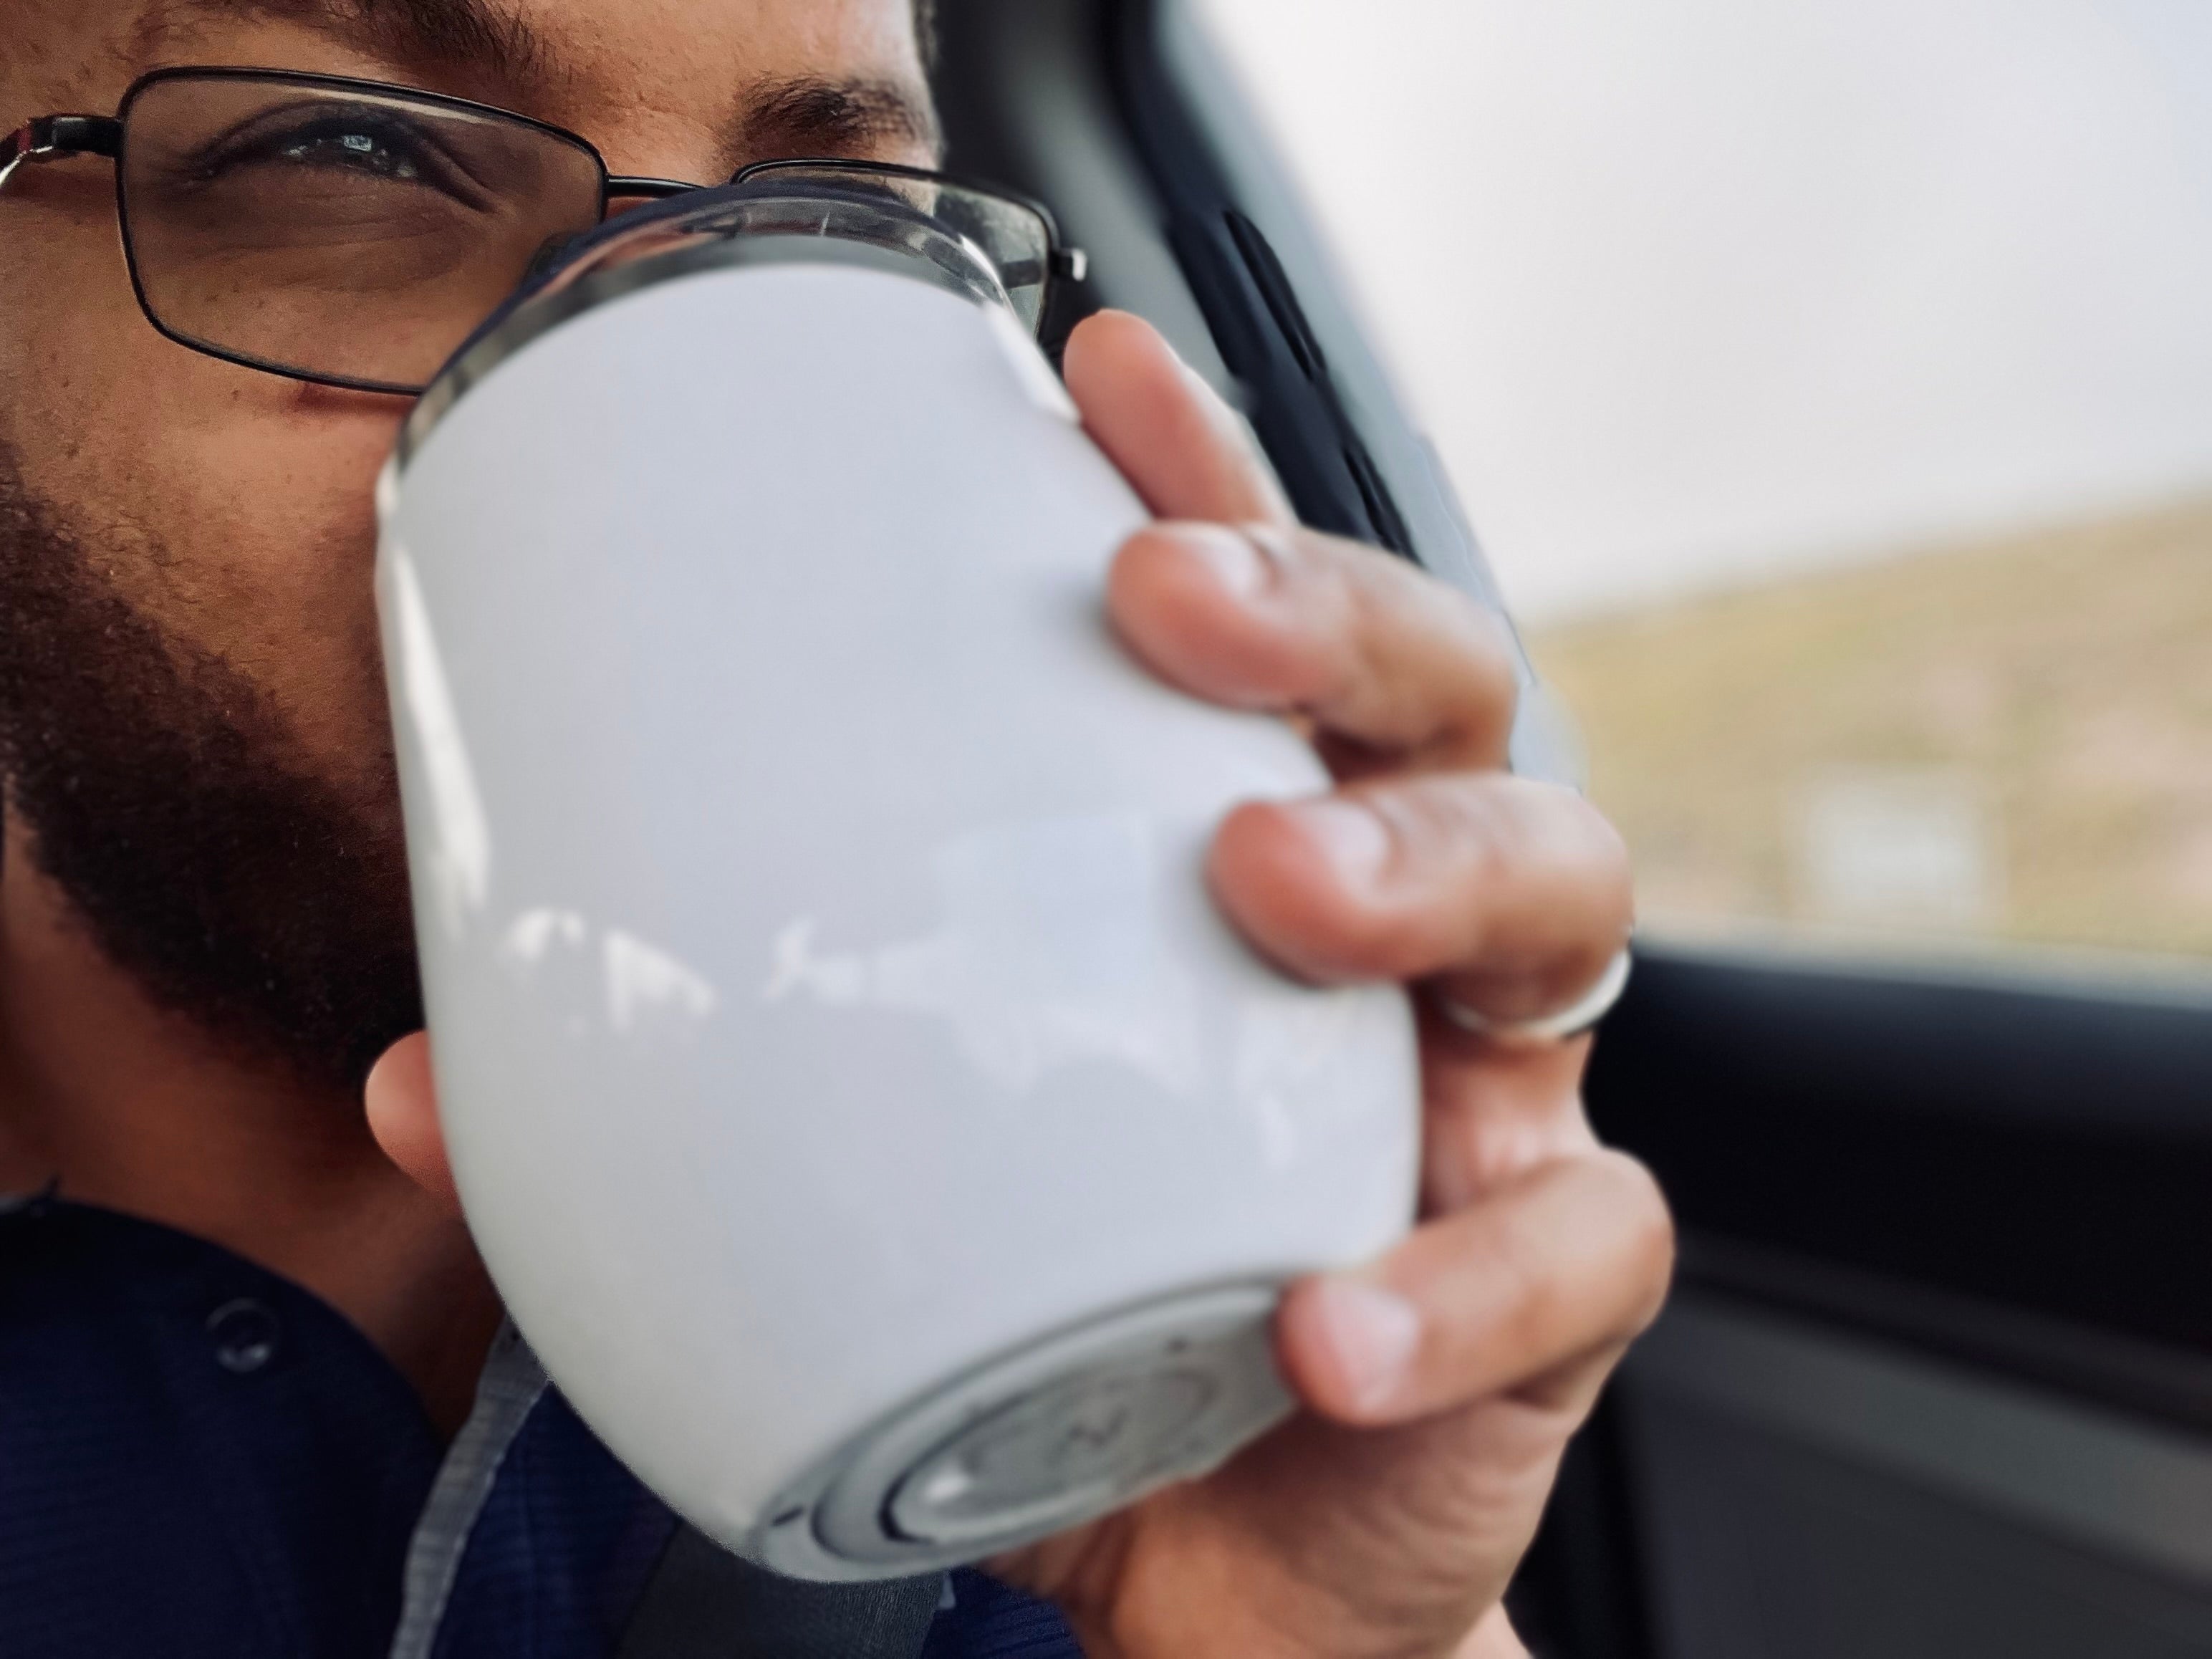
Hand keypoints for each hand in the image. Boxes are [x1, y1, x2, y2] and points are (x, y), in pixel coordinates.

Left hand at [368, 311, 1673, 1658]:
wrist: (1209, 1596)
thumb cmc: (1065, 1354)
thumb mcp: (886, 1207)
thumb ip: (693, 1123)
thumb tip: (420, 1075)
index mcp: (1247, 872)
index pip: (1257, 635)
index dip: (1207, 484)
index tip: (1092, 372)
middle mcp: (1398, 943)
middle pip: (1447, 696)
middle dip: (1327, 618)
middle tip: (1172, 607)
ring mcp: (1494, 1095)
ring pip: (1561, 895)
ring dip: (1427, 867)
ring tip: (1279, 893)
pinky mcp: (1556, 1280)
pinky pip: (1576, 1242)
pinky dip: (1461, 1276)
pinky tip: (1323, 1325)